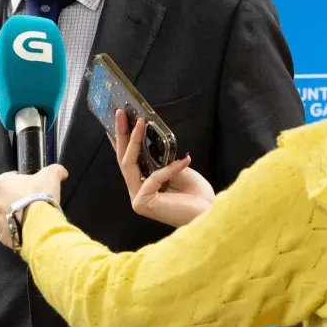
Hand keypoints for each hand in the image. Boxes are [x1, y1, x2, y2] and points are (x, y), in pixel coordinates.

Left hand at [0, 164, 67, 247]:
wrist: (40, 222)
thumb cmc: (41, 194)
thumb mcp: (51, 175)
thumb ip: (55, 170)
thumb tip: (62, 172)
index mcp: (1, 183)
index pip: (8, 179)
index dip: (20, 182)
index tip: (30, 186)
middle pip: (4, 199)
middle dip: (15, 200)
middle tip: (31, 203)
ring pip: (5, 217)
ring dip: (15, 217)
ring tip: (30, 219)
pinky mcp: (3, 236)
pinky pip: (9, 233)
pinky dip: (16, 232)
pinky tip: (28, 230)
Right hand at [112, 109, 214, 226]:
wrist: (210, 214)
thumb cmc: (197, 196)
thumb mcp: (179, 169)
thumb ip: (162, 158)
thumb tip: (152, 137)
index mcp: (143, 185)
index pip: (128, 160)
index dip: (120, 140)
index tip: (117, 121)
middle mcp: (136, 192)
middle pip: (123, 159)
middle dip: (122, 134)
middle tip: (120, 113)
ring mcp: (138, 199)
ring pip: (129, 164)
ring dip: (134, 140)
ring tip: (139, 121)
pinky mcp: (143, 202)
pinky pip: (154, 177)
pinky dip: (170, 168)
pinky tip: (185, 161)